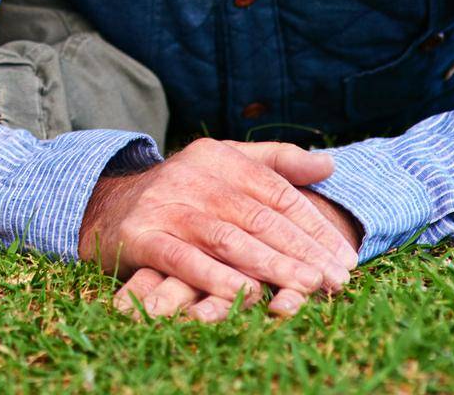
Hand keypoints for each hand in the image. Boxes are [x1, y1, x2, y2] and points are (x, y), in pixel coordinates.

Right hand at [80, 139, 356, 313]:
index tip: (345, 257)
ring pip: (227, 239)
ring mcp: (167, 206)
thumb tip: (329, 166)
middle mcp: (194, 177)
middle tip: (336, 279)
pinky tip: (243, 295)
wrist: (108, 204)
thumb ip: (275, 162)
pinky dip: (214, 278)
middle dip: (302, 251)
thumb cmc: (183, 191)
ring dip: (270, 265)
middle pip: (258, 217)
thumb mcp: (223, 163)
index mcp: (218, 157)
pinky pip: (184, 260)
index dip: (313, 225)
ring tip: (306, 287)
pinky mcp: (142, 236)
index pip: (276, 191)